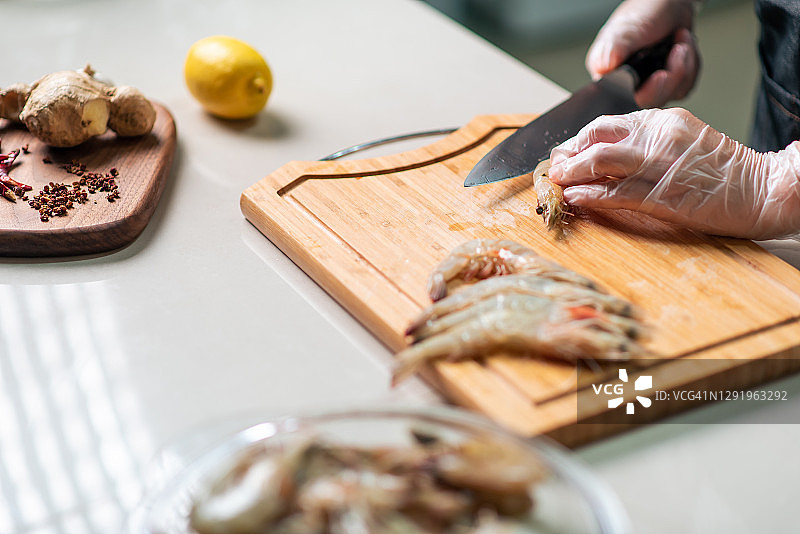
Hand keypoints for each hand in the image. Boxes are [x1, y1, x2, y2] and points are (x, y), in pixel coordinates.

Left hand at [548, 108, 799, 239]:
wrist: (760, 189)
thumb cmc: (722, 171)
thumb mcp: (682, 141)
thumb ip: (645, 143)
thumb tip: (604, 157)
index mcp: (661, 120)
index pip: (605, 123)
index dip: (577, 140)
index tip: (565, 153)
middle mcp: (657, 136)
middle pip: (596, 137)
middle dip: (568, 153)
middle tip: (556, 168)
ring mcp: (658, 164)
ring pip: (600, 161)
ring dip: (572, 173)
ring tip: (558, 183)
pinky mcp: (662, 193)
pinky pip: (615, 192)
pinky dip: (590, 195)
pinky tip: (576, 199)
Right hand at [587, 0, 700, 106]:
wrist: (669, 5)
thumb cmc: (644, 11)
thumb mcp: (627, 27)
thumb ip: (614, 47)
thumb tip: (602, 67)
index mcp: (609, 75)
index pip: (626, 99)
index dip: (647, 91)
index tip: (661, 75)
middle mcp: (627, 85)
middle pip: (653, 101)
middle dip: (672, 75)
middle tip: (677, 50)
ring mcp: (648, 86)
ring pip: (672, 94)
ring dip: (685, 66)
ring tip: (681, 41)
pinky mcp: (666, 85)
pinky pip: (684, 87)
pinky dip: (690, 66)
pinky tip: (684, 49)